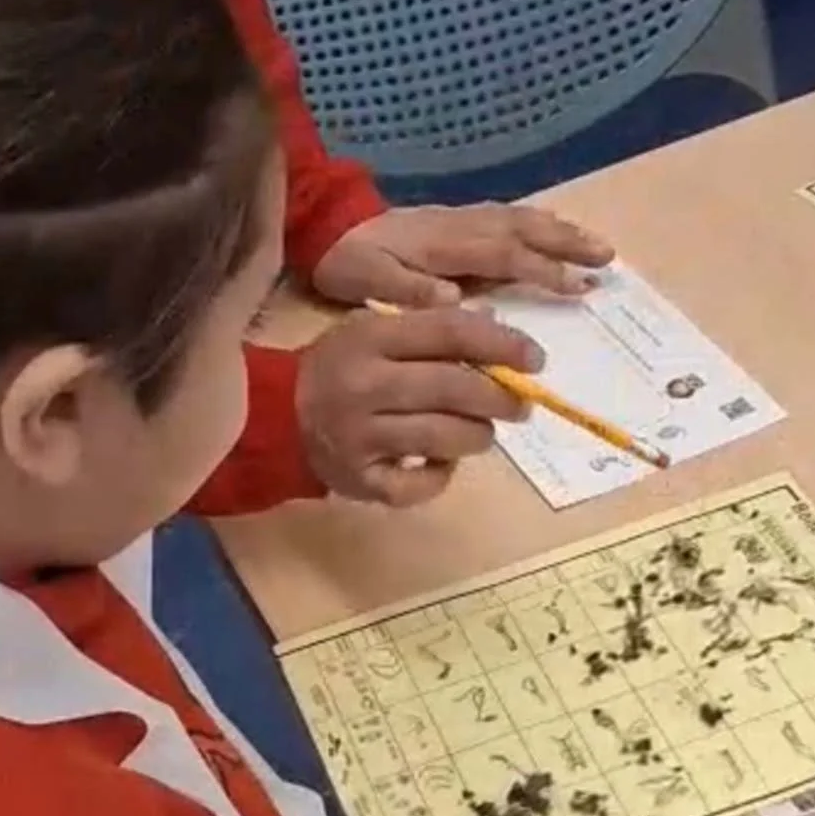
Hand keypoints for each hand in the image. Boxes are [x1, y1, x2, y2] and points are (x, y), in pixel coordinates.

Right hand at [296, 305, 543, 506]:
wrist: (278, 416)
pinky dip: (441, 475)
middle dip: (501, 398)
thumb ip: (431, 330)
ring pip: (447, 438)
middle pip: (455, 389)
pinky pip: (421, 485)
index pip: (450, 332)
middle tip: (521, 405)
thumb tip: (499, 330)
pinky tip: (439, 462)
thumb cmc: (341, 368)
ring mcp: (361, 437)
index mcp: (371, 338)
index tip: (535, 359)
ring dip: (478, 436)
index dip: (502, 344)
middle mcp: (365, 385)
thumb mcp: (376, 332)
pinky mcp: (361, 480)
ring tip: (481, 432)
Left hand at [312, 202, 613, 306]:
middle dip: (569, 243)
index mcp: (444, 244)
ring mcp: (461, 219)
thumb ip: (410, 290)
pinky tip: (557, 233)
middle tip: (608, 259)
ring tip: (597, 247)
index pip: (505, 255)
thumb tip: (455, 299)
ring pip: (521, 219)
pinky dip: (538, 224)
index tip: (578, 289)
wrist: (326, 224)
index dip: (543, 271)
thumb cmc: (349, 261)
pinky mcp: (457, 220)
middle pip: (525, 228)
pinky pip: (508, 217)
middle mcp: (461, 225)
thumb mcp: (368, 281)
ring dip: (561, 231)